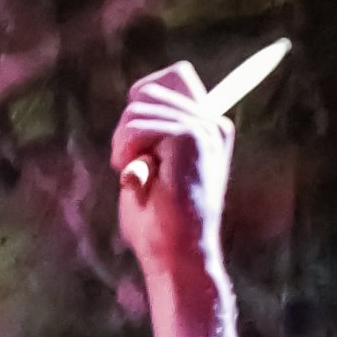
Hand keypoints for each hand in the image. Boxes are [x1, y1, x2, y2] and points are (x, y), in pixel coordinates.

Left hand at [111, 63, 233, 295]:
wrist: (177, 261)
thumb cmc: (159, 227)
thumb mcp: (153, 169)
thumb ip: (151, 134)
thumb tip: (137, 97)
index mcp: (210, 128)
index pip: (176, 75)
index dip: (144, 96)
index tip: (135, 139)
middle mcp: (212, 123)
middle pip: (149, 90)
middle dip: (128, 129)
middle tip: (134, 171)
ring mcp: (203, 127)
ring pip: (138, 109)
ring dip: (124, 147)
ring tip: (139, 181)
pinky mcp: (190, 136)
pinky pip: (137, 126)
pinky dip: (126, 154)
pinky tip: (139, 182)